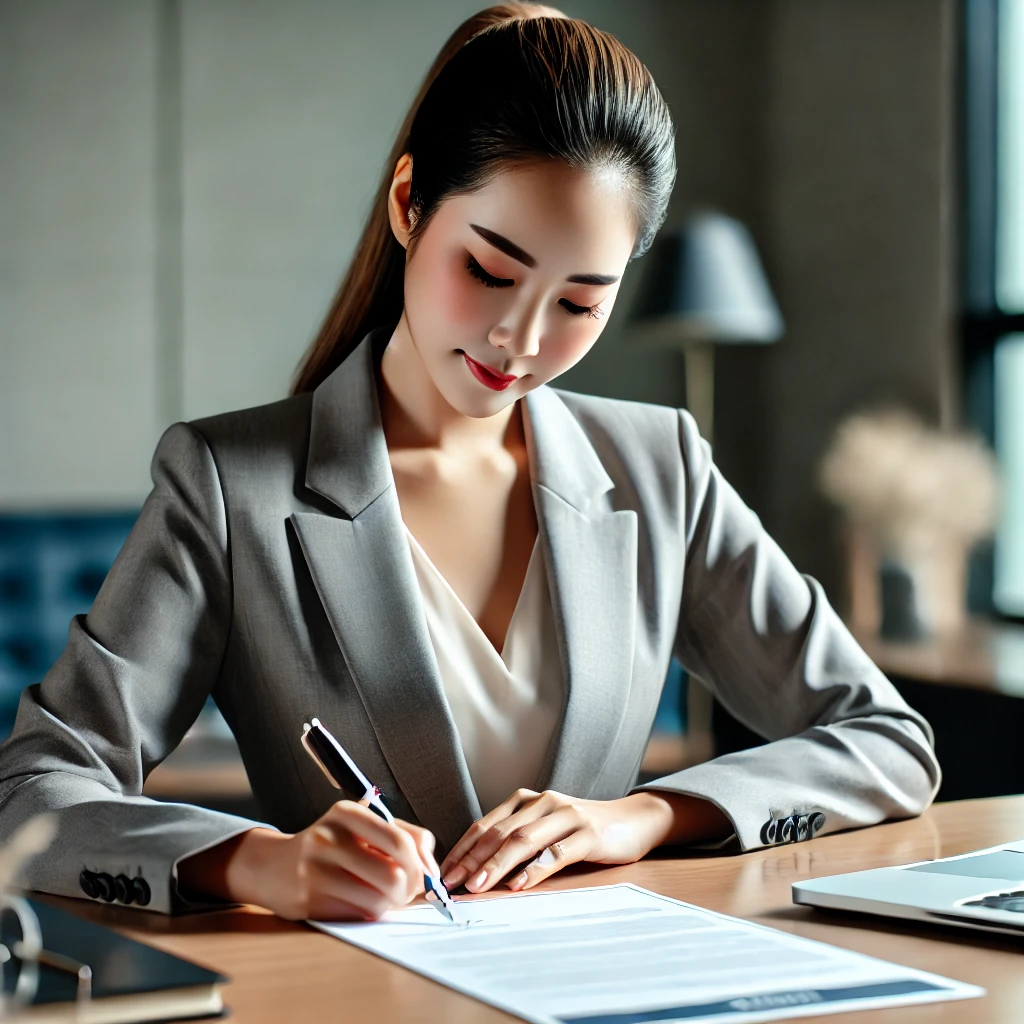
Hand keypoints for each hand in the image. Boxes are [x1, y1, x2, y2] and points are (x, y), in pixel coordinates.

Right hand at [178, 801, 439, 921]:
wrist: (274, 867)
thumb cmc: (331, 846)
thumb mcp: (363, 827)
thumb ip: (403, 837)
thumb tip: (431, 869)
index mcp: (347, 813)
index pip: (400, 840)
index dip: (422, 863)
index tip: (427, 874)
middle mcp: (329, 838)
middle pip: (394, 875)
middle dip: (410, 890)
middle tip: (407, 891)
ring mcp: (316, 871)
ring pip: (379, 901)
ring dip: (390, 905)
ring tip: (385, 897)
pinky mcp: (309, 900)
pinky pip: (358, 915)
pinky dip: (369, 913)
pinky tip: (361, 902)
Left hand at [439, 788, 684, 894]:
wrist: (632, 819)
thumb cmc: (582, 829)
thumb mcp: (545, 828)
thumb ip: (516, 839)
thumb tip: (475, 869)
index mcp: (527, 800)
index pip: (486, 825)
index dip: (462, 849)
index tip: (442, 874)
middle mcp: (543, 802)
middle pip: (499, 832)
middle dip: (471, 859)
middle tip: (451, 883)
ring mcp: (566, 816)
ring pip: (523, 840)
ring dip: (496, 864)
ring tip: (478, 884)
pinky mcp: (588, 834)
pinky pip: (556, 852)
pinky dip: (535, 869)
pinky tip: (519, 884)